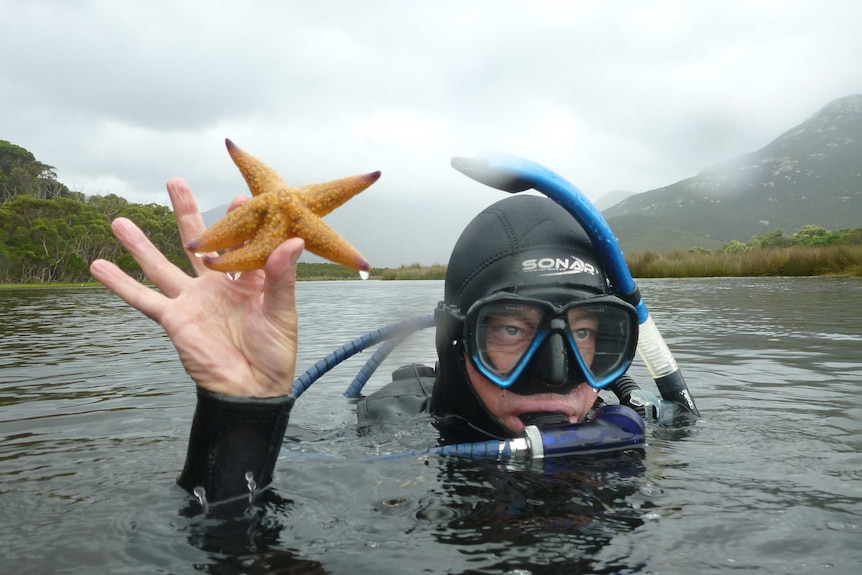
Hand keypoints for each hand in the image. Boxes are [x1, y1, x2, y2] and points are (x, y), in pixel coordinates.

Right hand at [89, 177, 301, 397]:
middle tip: (174, 181)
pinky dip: (119, 283)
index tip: (242, 197)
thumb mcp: (282, 310)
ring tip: (119, 220)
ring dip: (140, 244)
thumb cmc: (274, 352)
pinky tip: (98, 265)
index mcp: (248, 280)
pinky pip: (142, 298)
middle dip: (185, 212)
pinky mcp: (175, 319)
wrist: (252, 389)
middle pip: (198, 242)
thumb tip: (293, 240)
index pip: (241, 241)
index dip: (240, 220)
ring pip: (161, 265)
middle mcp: (217, 286)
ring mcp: (193, 301)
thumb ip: (282, 276)